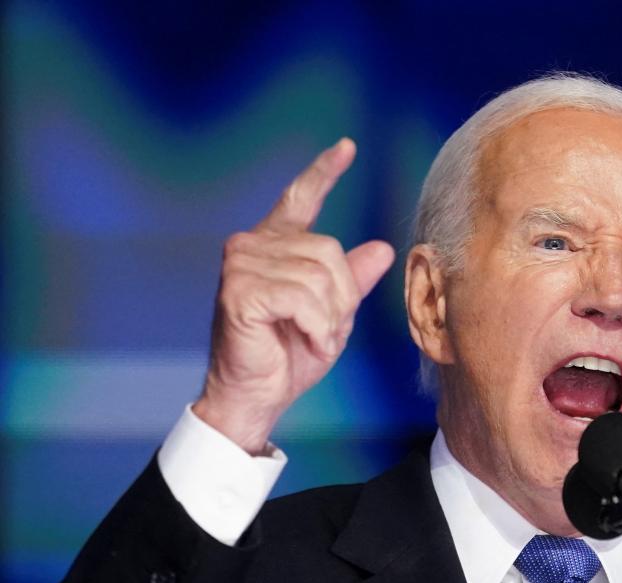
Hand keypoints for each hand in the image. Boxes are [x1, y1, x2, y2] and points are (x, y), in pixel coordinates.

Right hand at [193, 139, 394, 453]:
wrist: (256, 396)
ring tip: (311, 339)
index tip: (346, 147)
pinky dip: (316, 327)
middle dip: (340, 298)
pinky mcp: (239, 290)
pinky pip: (303, 298)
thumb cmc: (290, 355)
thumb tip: (382, 249)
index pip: (300, 198)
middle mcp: (252, 245)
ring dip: (329, 319)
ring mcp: (241, 264)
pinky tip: (304, 341)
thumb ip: (352, 280)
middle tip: (324, 330)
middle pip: (329, 250)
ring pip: (319, 275)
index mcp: (274, 245)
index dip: (323, 172)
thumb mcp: (334, 314)